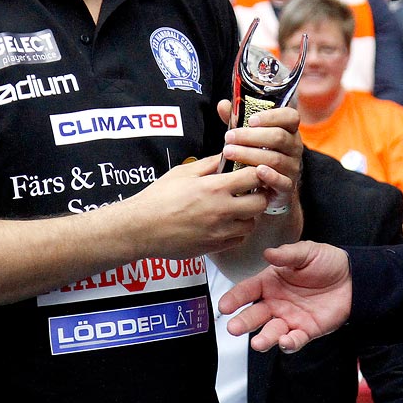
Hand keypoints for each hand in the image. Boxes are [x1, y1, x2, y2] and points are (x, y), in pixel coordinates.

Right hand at [118, 154, 272, 259]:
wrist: (141, 228)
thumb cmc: (158, 198)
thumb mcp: (183, 172)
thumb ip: (209, 164)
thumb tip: (227, 155)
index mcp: (215, 188)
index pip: (254, 176)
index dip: (257, 171)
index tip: (252, 171)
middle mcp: (222, 211)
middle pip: (260, 203)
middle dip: (258, 194)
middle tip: (249, 191)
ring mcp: (220, 231)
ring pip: (252, 223)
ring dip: (249, 214)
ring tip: (236, 207)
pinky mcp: (215, 247)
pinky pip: (239, 239)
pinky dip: (238, 230)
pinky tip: (227, 222)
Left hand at [218, 99, 301, 210]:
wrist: (268, 187)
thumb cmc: (259, 154)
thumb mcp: (250, 136)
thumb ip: (238, 120)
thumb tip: (223, 105)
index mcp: (289, 130)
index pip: (290, 116)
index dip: (272, 116)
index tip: (250, 120)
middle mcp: (294, 147)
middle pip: (278, 137)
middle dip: (251, 137)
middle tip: (228, 137)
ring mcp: (292, 167)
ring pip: (275, 158)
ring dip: (250, 155)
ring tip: (229, 152)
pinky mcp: (288, 187)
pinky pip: (282, 181)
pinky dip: (271, 176)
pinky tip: (257, 171)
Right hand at [220, 240, 352, 351]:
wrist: (354, 277)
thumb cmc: (327, 262)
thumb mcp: (307, 252)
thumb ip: (287, 254)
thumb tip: (268, 253)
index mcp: (270, 282)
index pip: (247, 290)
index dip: (235, 298)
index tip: (225, 305)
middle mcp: (275, 302)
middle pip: (254, 315)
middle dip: (243, 322)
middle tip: (233, 328)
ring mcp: (289, 318)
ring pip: (271, 331)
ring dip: (264, 338)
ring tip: (258, 343)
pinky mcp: (306, 330)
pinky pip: (294, 340)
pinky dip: (288, 343)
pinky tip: (285, 341)